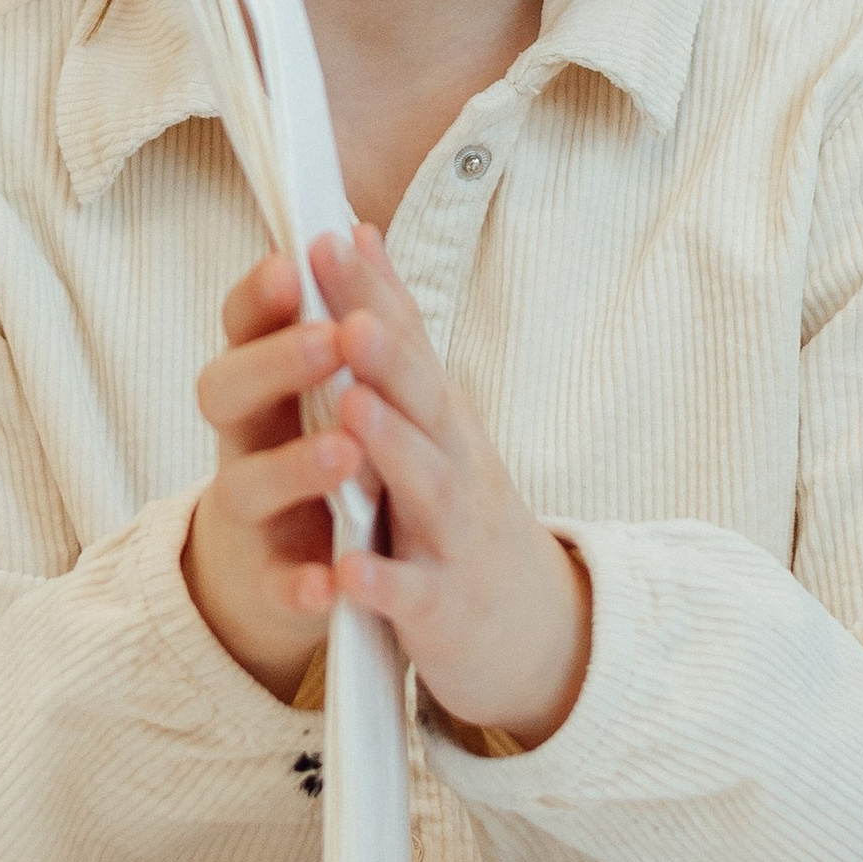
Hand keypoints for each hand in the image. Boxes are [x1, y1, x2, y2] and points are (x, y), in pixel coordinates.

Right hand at [182, 251, 367, 700]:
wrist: (274, 577)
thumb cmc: (304, 456)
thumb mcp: (320, 388)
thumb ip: (339, 317)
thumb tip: (355, 230)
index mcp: (262, 387)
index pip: (243, 330)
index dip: (259, 298)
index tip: (293, 265)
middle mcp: (243, 443)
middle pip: (227, 393)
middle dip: (278, 365)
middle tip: (332, 340)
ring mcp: (249, 516)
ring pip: (247, 486)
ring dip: (294, 467)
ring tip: (346, 453)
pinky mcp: (266, 584)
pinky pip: (275, 586)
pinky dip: (298, 584)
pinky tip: (327, 582)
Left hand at [315, 224, 590, 747]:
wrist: (532, 630)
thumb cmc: (462, 510)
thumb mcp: (437, 420)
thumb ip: (394, 334)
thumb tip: (357, 231)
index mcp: (442, 417)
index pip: (407, 340)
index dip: (371, 293)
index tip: (330, 239)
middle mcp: (456, 465)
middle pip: (424, 403)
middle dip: (389, 357)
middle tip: (352, 317)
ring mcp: (452, 537)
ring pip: (424, 487)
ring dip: (392, 447)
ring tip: (352, 407)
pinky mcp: (441, 609)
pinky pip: (409, 595)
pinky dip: (379, 583)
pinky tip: (345, 572)